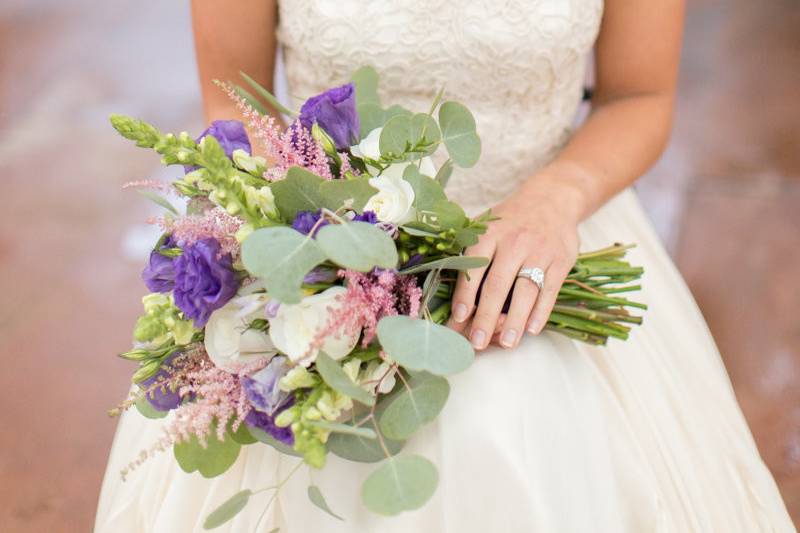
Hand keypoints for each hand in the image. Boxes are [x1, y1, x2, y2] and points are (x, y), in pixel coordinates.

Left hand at [447, 176, 581, 349]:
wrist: (552, 199)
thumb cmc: (510, 222)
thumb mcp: (486, 226)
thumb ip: (469, 254)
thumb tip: (450, 295)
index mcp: (489, 234)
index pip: (474, 268)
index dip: (465, 294)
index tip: (458, 318)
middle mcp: (514, 242)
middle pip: (498, 285)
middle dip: (486, 316)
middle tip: (477, 341)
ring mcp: (540, 252)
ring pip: (525, 292)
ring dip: (515, 321)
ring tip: (507, 343)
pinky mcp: (561, 261)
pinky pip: (550, 291)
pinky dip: (541, 312)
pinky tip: (531, 329)